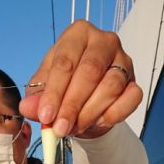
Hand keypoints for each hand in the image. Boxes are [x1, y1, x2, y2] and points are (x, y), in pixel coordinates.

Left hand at [19, 20, 142, 137]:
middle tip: (60, 128)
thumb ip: (36, 98)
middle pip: (90, 71)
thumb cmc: (64, 86)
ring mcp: (123, 60)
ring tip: (74, 128)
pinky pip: (131, 98)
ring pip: (111, 86)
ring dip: (90, 112)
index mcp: (77, 34)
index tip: (46, 116)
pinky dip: (114, 114)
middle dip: (72, 105)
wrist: (87, 99)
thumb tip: (28, 108)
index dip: (54, 92)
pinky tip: (97, 123)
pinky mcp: (135, 80)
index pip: (65, 62)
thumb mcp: (44, 89)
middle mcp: (103, 42)